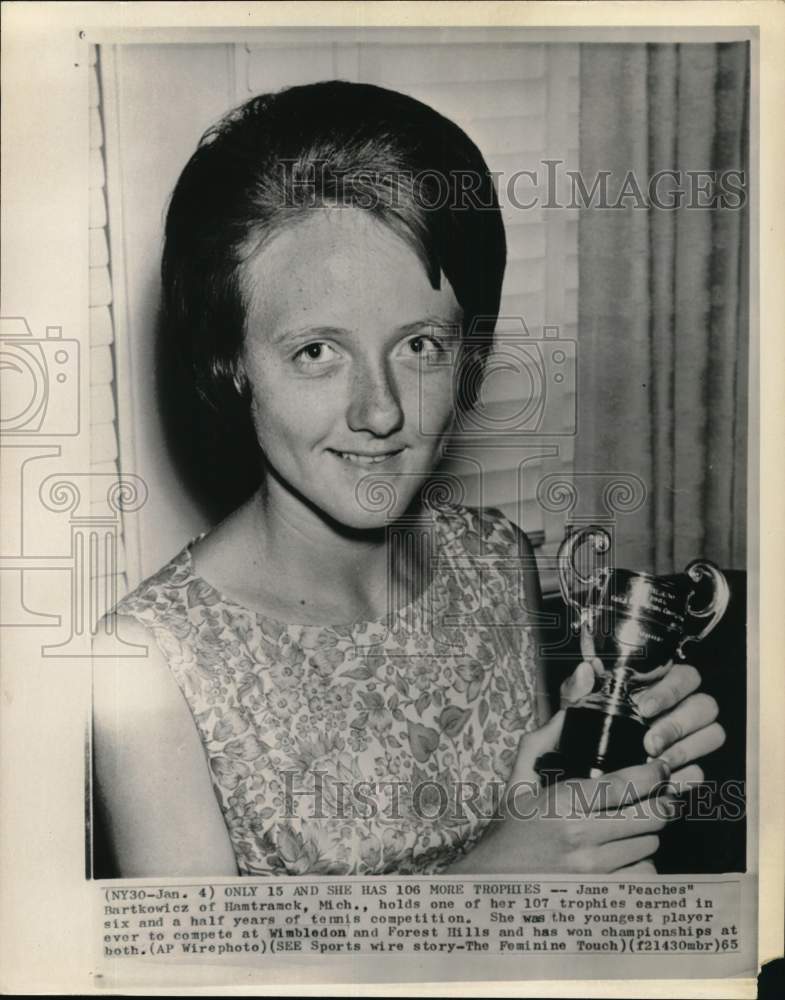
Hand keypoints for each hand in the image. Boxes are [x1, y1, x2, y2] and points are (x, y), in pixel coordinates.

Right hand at [452, 704, 675, 874]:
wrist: (495, 878)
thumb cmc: (512, 825)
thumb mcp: (520, 777)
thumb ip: (545, 739)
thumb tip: (570, 706)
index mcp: (565, 802)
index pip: (627, 785)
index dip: (654, 773)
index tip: (660, 767)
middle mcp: (581, 837)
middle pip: (651, 816)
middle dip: (660, 802)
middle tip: (658, 795)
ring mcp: (592, 870)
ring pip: (650, 845)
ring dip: (649, 833)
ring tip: (637, 823)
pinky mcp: (599, 894)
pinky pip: (643, 876)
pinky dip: (642, 863)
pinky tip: (628, 853)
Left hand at [575, 628, 725, 783]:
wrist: (588, 770)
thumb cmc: (589, 726)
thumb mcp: (577, 705)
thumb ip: (579, 687)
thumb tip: (586, 669)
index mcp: (660, 686)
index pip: (684, 676)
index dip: (670, 691)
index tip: (645, 708)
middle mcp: (683, 708)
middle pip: (705, 705)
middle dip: (678, 724)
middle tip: (649, 742)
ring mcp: (693, 737)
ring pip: (714, 734)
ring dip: (686, 749)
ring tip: (656, 762)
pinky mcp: (692, 767)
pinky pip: (703, 770)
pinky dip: (686, 777)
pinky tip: (666, 782)